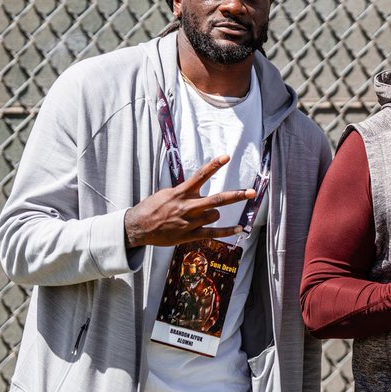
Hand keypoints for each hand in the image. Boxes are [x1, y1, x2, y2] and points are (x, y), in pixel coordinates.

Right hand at [124, 156, 255, 247]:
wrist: (138, 226)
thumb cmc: (152, 208)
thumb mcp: (167, 193)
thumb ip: (184, 191)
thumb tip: (199, 189)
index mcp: (181, 192)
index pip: (200, 175)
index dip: (214, 165)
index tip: (226, 157)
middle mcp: (187, 206)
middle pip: (217, 199)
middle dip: (236, 195)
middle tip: (252, 192)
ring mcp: (189, 221)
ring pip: (215, 214)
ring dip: (214, 213)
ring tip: (200, 215)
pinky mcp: (189, 234)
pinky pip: (213, 233)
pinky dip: (227, 231)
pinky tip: (239, 228)